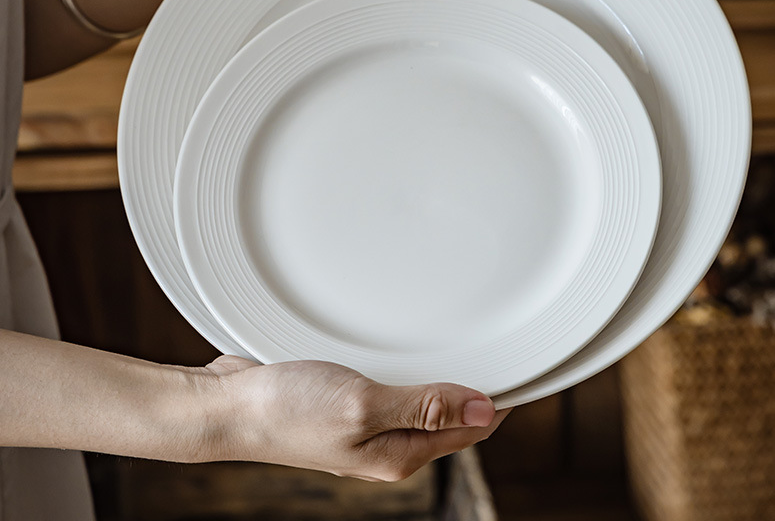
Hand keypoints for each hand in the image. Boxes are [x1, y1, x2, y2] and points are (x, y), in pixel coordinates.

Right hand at [201, 355, 509, 481]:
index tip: (525, 364)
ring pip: (423, 399)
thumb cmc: (289, 409)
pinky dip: (409, 367)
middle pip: (451, 416)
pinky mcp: (347, 404)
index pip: (471, 429)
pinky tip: (408, 345)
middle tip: (500, 341)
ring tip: (464, 338)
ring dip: (443, 373)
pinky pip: (394, 386)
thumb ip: (425, 408)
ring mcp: (367, 424)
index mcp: (400, 454)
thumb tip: (485, 409)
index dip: (501, 398)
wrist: (230, 406)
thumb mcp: (364, 407)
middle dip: (477, 385)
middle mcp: (389, 444)